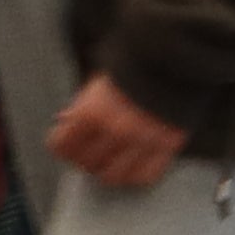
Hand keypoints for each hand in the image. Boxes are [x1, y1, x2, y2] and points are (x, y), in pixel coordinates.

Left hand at [46, 71, 186, 189]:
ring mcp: (141, 142)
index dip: (62, 144)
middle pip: (87, 164)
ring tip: (110, 161)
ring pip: (114, 176)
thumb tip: (66, 122)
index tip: (66, 142)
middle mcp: (114, 131)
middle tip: (89, 151)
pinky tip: (132, 166)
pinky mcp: (167, 147)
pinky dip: (135, 175)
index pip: (63, 147)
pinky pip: (145, 176)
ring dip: (108, 170)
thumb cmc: (132, 64)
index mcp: (91, 111)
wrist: (172, 57)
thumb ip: (81, 105)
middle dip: (84, 158)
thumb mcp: (97, 81)